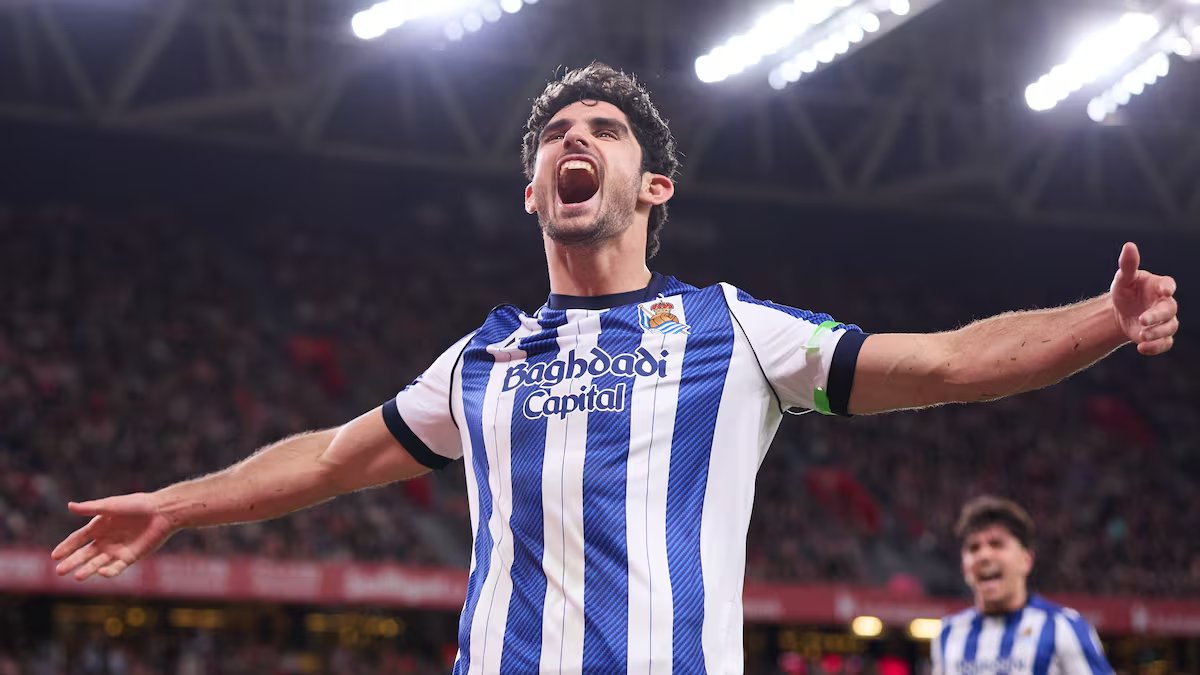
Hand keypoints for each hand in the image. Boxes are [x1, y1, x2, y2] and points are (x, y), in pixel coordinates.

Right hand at [51, 493, 177, 580]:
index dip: (66, 547)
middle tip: (59, 571)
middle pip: (84, 554)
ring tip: (77, 576)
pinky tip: (101, 572)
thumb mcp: (111, 506)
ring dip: (87, 570)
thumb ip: (90, 508)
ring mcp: (117, 550)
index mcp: (99, 527)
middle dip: (72, 562)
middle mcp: (105, 540)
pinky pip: (116, 568)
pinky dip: (109, 571)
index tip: (54, 556)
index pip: (78, 539)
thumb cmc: (136, 505)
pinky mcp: (130, 557)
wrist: (162, 512)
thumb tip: (69, 506)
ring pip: (98, 563)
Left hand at [1111, 242, 1177, 355]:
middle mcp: (1165, 303)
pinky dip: (1156, 347)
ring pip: (1169, 328)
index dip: (1167, 287)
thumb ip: (1128, 265)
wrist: (1121, 312)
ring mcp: (1165, 320)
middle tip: (1143, 320)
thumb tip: (1129, 245)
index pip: (1168, 284)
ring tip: (1141, 334)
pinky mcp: (1160, 336)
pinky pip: (1165, 343)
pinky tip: (1141, 347)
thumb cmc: (1125, 291)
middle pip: (1169, 310)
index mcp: (1159, 286)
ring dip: (1157, 333)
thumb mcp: (1123, 279)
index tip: (1164, 291)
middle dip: (1158, 316)